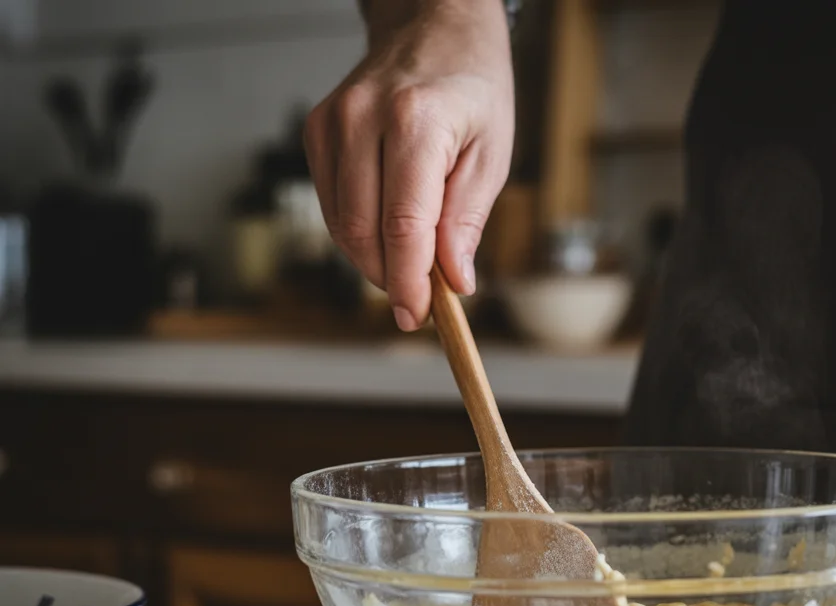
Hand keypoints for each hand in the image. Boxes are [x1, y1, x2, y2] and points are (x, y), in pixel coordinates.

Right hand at [304, 0, 513, 329]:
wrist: (435, 31)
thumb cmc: (473, 92)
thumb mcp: (491, 155)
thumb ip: (466, 219)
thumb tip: (454, 281)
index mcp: (417, 121)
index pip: (403, 223)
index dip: (409, 280)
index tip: (419, 316)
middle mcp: (364, 117)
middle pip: (364, 230)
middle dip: (391, 278)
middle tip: (419, 303)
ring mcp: (332, 122)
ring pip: (341, 223)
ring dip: (373, 260)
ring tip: (410, 266)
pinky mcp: (316, 130)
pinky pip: (332, 204)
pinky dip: (358, 232)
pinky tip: (389, 232)